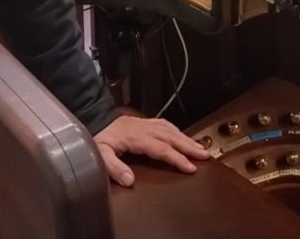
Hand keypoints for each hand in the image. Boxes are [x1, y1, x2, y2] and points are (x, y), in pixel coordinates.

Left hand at [94, 115, 210, 186]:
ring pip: (171, 130)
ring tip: (200, 148)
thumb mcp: (100, 154)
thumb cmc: (98, 138)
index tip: (191, 168)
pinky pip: (165, 124)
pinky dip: (177, 130)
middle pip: (171, 137)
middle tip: (206, 155)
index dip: (177, 158)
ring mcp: (146, 124)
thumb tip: (130, 180)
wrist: (94, 118)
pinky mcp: (144, 122)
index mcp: (137, 137)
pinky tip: (181, 135)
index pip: (162, 149)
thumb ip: (114, 167)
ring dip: (186, 139)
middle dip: (189, 147)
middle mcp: (145, 129)